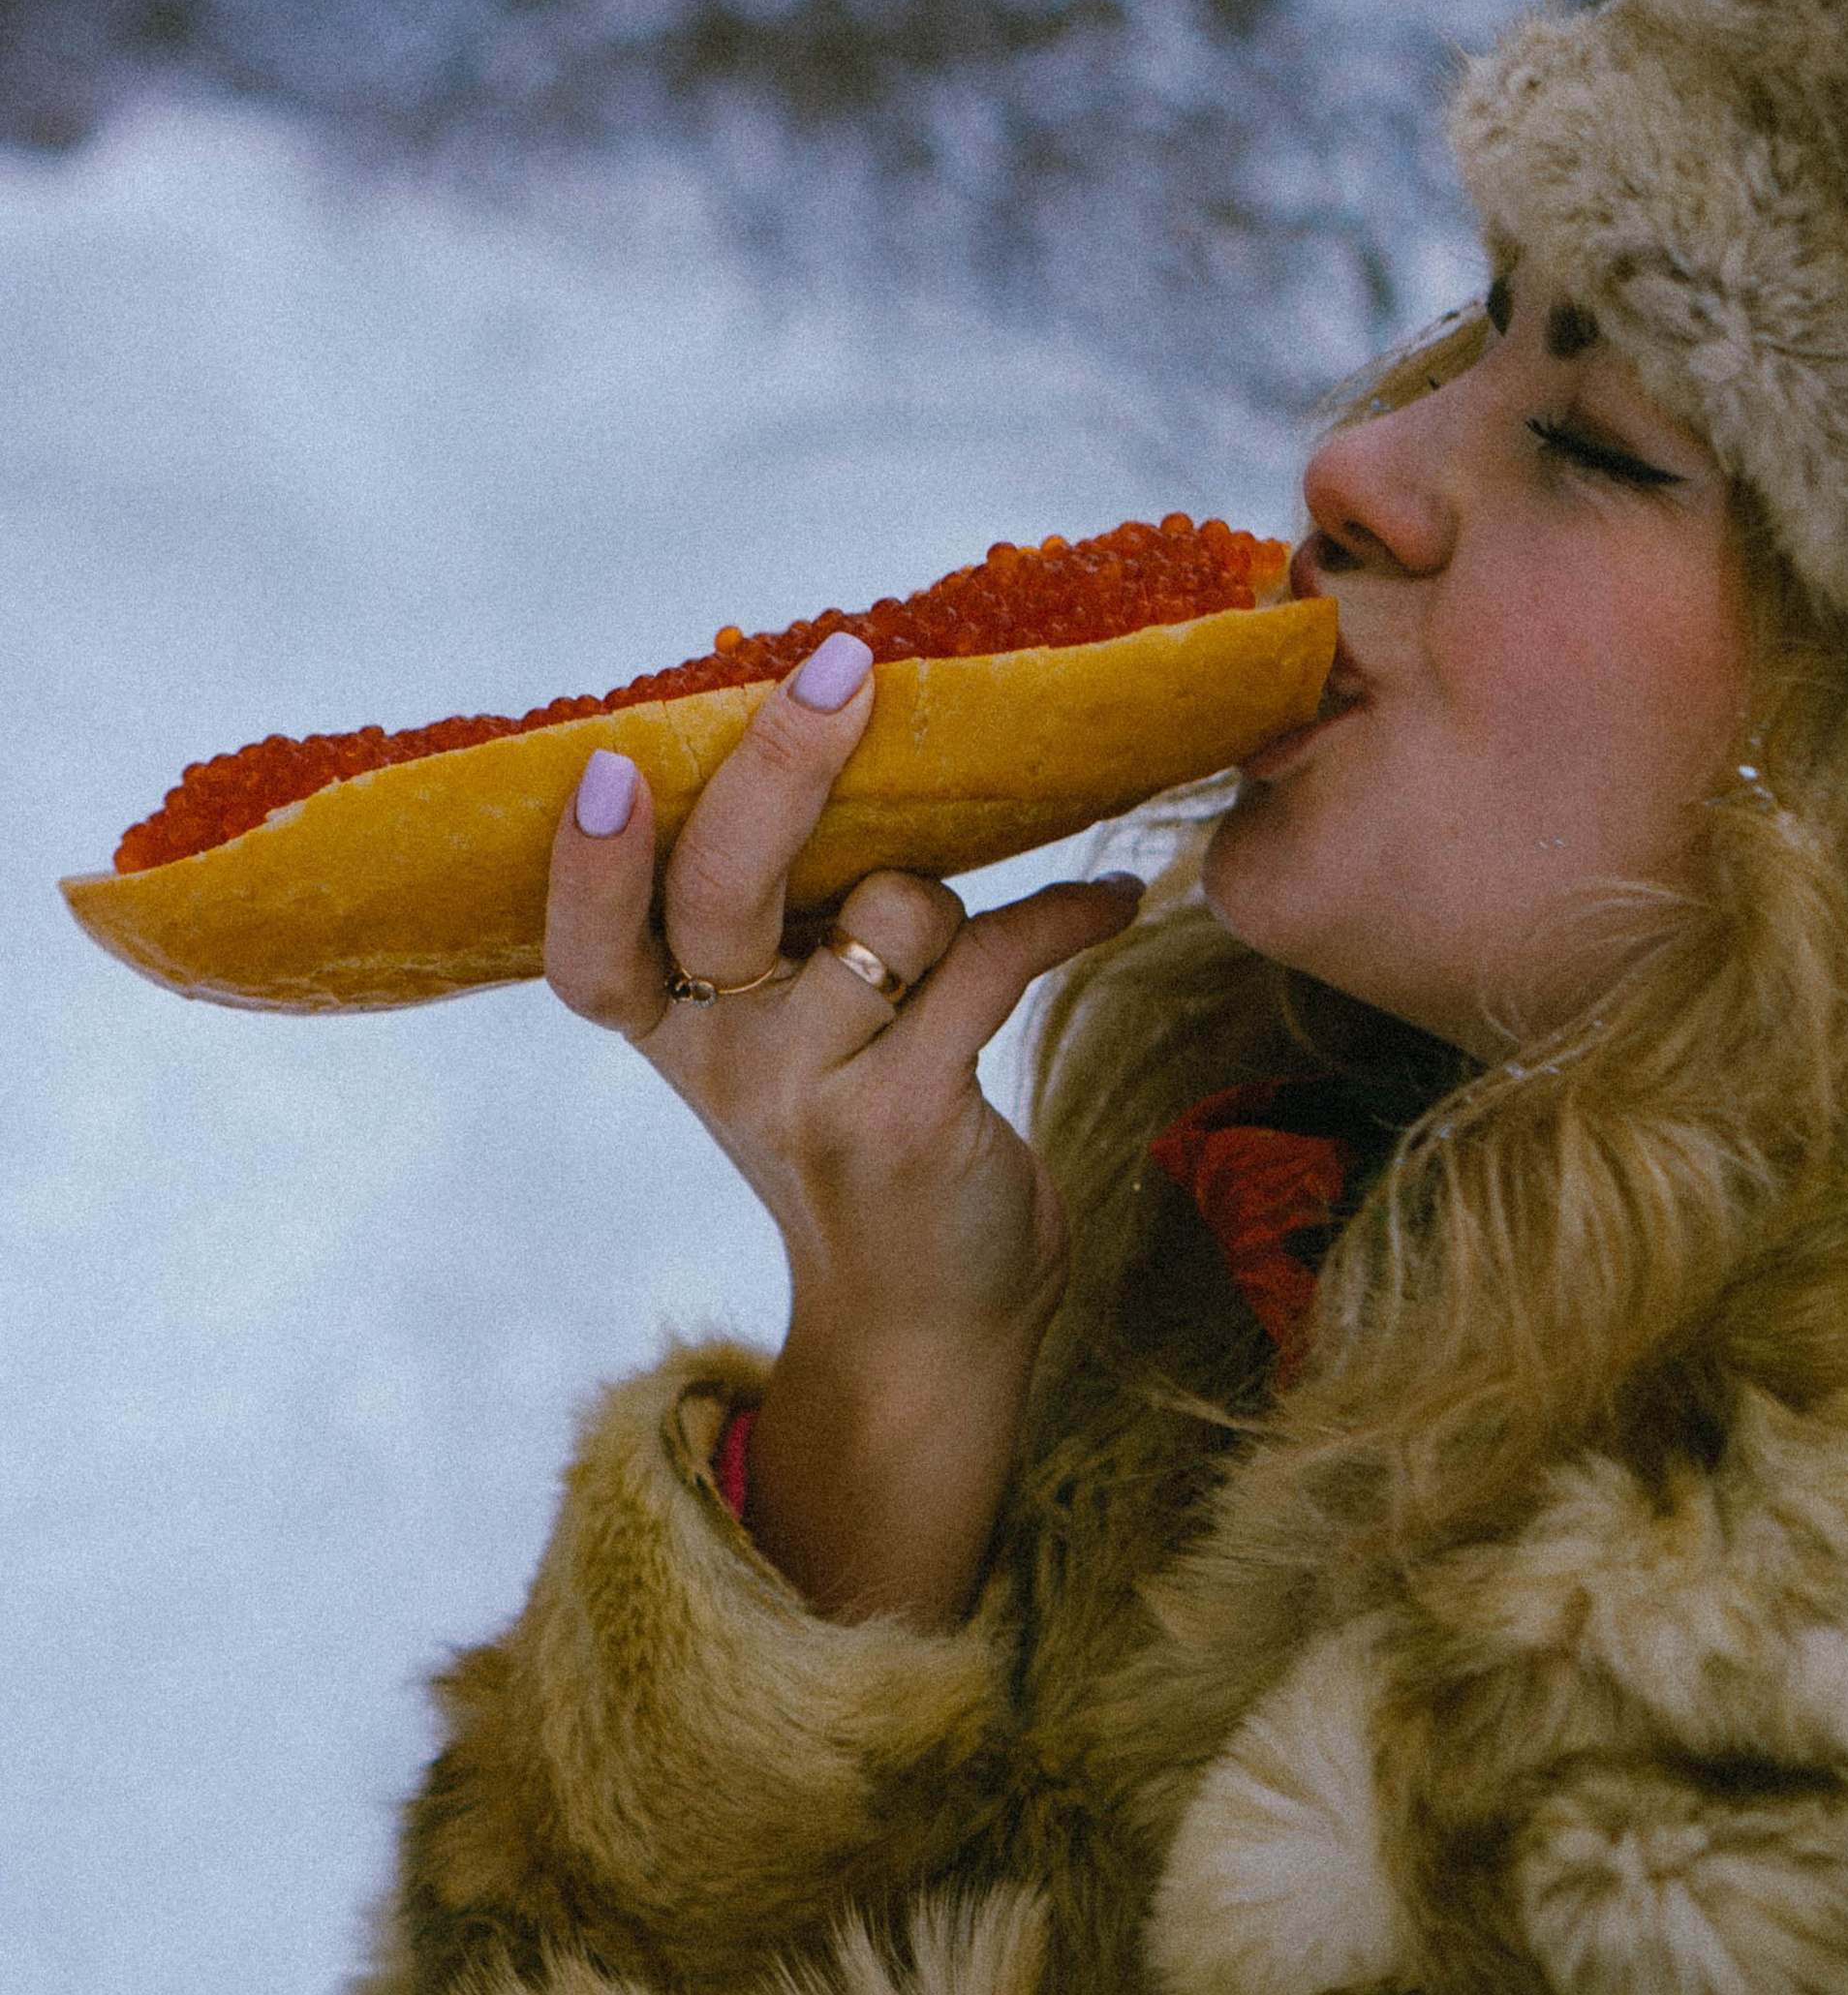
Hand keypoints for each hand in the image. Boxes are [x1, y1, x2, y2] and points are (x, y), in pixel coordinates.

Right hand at [543, 637, 1139, 1622]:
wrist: (923, 1327)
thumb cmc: (858, 1145)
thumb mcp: (785, 1049)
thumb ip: (784, 934)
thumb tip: (835, 748)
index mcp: (679, 1033)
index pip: (589, 953)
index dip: (587, 868)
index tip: (609, 767)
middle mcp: (730, 1060)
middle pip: (724, 891)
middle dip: (781, 767)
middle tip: (843, 667)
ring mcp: (816, 1094)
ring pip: (895, 905)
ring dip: (956, 890)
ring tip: (990, 928)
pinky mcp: (913, 1116)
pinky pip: (994, 960)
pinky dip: (1068, 912)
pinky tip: (1113, 903)